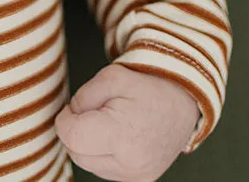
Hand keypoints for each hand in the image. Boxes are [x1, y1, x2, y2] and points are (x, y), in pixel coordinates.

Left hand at [54, 63, 198, 181]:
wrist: (184, 104)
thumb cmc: (148, 87)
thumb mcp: (111, 77)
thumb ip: (82, 98)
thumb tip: (69, 118)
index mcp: (122, 136)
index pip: (72, 136)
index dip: (65, 119)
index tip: (73, 109)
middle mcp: (130, 164)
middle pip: (76, 153)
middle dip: (76, 131)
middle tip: (94, 112)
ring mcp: (135, 176)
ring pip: (87, 163)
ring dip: (88, 144)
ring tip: (108, 123)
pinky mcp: (139, 180)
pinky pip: (103, 169)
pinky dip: (101, 153)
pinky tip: (116, 137)